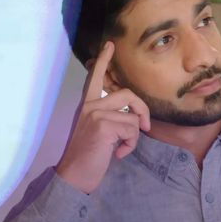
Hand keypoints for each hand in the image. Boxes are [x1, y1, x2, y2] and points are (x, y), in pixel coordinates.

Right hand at [55, 41, 150, 193]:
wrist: (75, 176)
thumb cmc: (89, 157)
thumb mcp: (100, 133)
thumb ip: (112, 119)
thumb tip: (136, 116)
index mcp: (88, 106)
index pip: (96, 79)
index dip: (104, 61)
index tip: (110, 44)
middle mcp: (89, 106)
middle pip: (128, 94)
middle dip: (143, 110)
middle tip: (146, 128)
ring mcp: (95, 114)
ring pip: (132, 115)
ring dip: (135, 134)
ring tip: (123, 147)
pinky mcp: (103, 125)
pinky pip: (132, 129)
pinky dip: (130, 145)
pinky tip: (118, 154)